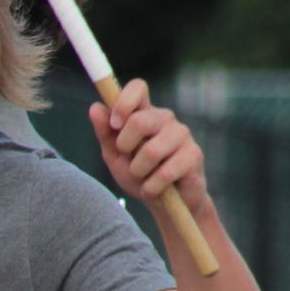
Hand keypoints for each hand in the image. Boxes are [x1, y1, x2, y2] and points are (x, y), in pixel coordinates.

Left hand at [88, 78, 207, 210]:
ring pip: (151, 151)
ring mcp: (182, 135)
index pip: (138, 88)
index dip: (123, 102)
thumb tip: (95, 107)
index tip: (114, 124)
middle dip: (125, 147)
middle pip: (140, 121)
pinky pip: (166, 172)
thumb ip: (105, 133)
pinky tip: (154, 188)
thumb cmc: (139, 174)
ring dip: (139, 172)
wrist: (164, 202)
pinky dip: (152, 186)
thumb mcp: (115, 155)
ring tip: (143, 177)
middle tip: (128, 160)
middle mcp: (165, 119)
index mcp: (144, 113)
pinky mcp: (194, 155)